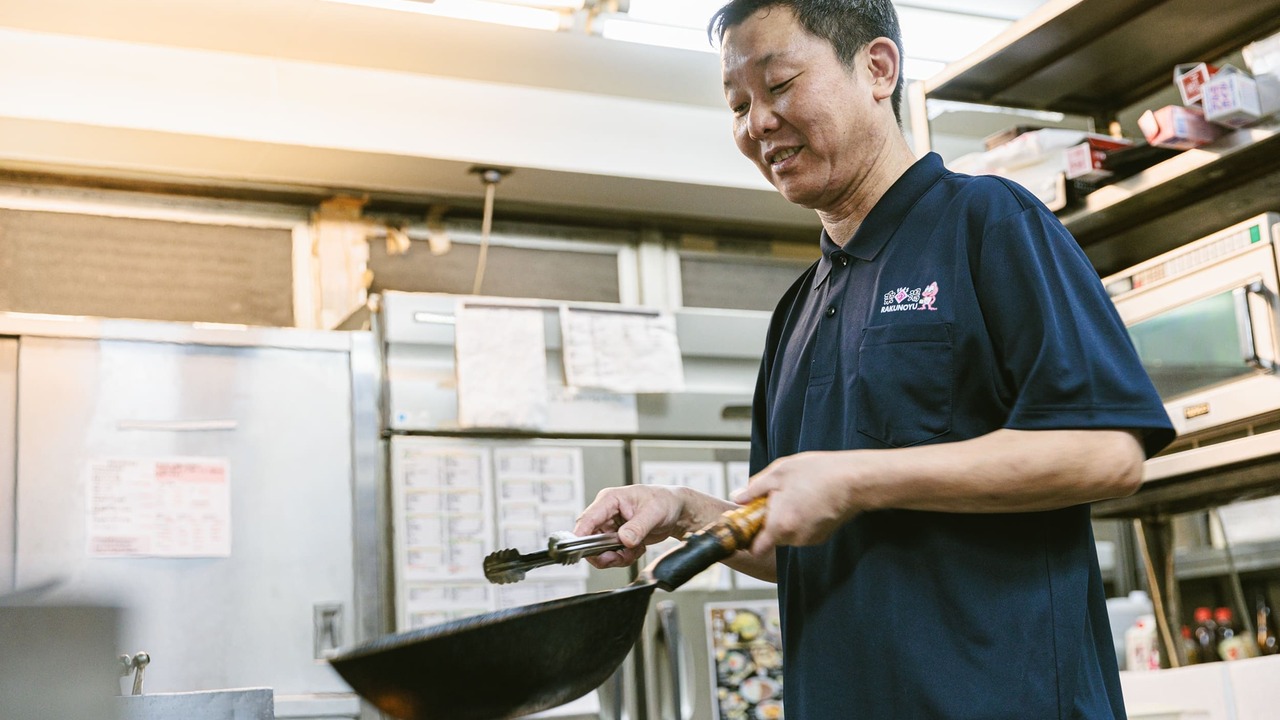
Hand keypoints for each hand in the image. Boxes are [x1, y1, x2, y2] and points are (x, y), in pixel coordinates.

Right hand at [573, 485, 731, 568]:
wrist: (676, 511)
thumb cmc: (665, 501)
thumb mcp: (653, 512)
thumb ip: (637, 526)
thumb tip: (624, 539)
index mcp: (610, 499)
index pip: (588, 518)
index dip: (580, 535)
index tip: (579, 550)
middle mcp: (607, 513)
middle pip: (591, 539)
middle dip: (605, 552)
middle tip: (620, 556)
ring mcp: (611, 527)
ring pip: (601, 550)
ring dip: (617, 556)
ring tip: (635, 550)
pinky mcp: (617, 538)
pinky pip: (613, 554)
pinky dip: (625, 557)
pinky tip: (638, 548)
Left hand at [733, 450, 865, 553]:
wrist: (854, 479)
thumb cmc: (818, 473)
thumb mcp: (779, 473)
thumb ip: (754, 489)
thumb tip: (738, 498)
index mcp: (780, 525)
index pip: (756, 549)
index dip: (749, 538)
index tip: (749, 523)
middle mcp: (795, 538)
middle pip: (772, 538)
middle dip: (770, 521)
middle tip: (775, 498)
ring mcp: (811, 539)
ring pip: (789, 534)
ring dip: (787, 519)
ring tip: (797, 495)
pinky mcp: (823, 535)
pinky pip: (803, 531)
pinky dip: (802, 520)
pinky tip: (810, 500)